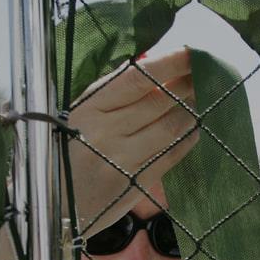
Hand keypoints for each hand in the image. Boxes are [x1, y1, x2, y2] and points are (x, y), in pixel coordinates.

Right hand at [68, 48, 198, 235]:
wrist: (50, 207)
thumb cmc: (63, 155)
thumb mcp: (76, 117)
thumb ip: (109, 94)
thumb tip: (148, 65)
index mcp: (89, 109)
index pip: (137, 78)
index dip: (169, 63)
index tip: (191, 52)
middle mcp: (105, 131)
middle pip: (160, 101)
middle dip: (189, 84)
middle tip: (209, 74)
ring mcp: (122, 159)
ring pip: (171, 127)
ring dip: (192, 111)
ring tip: (203, 100)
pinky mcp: (135, 184)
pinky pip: (172, 155)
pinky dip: (188, 139)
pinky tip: (195, 129)